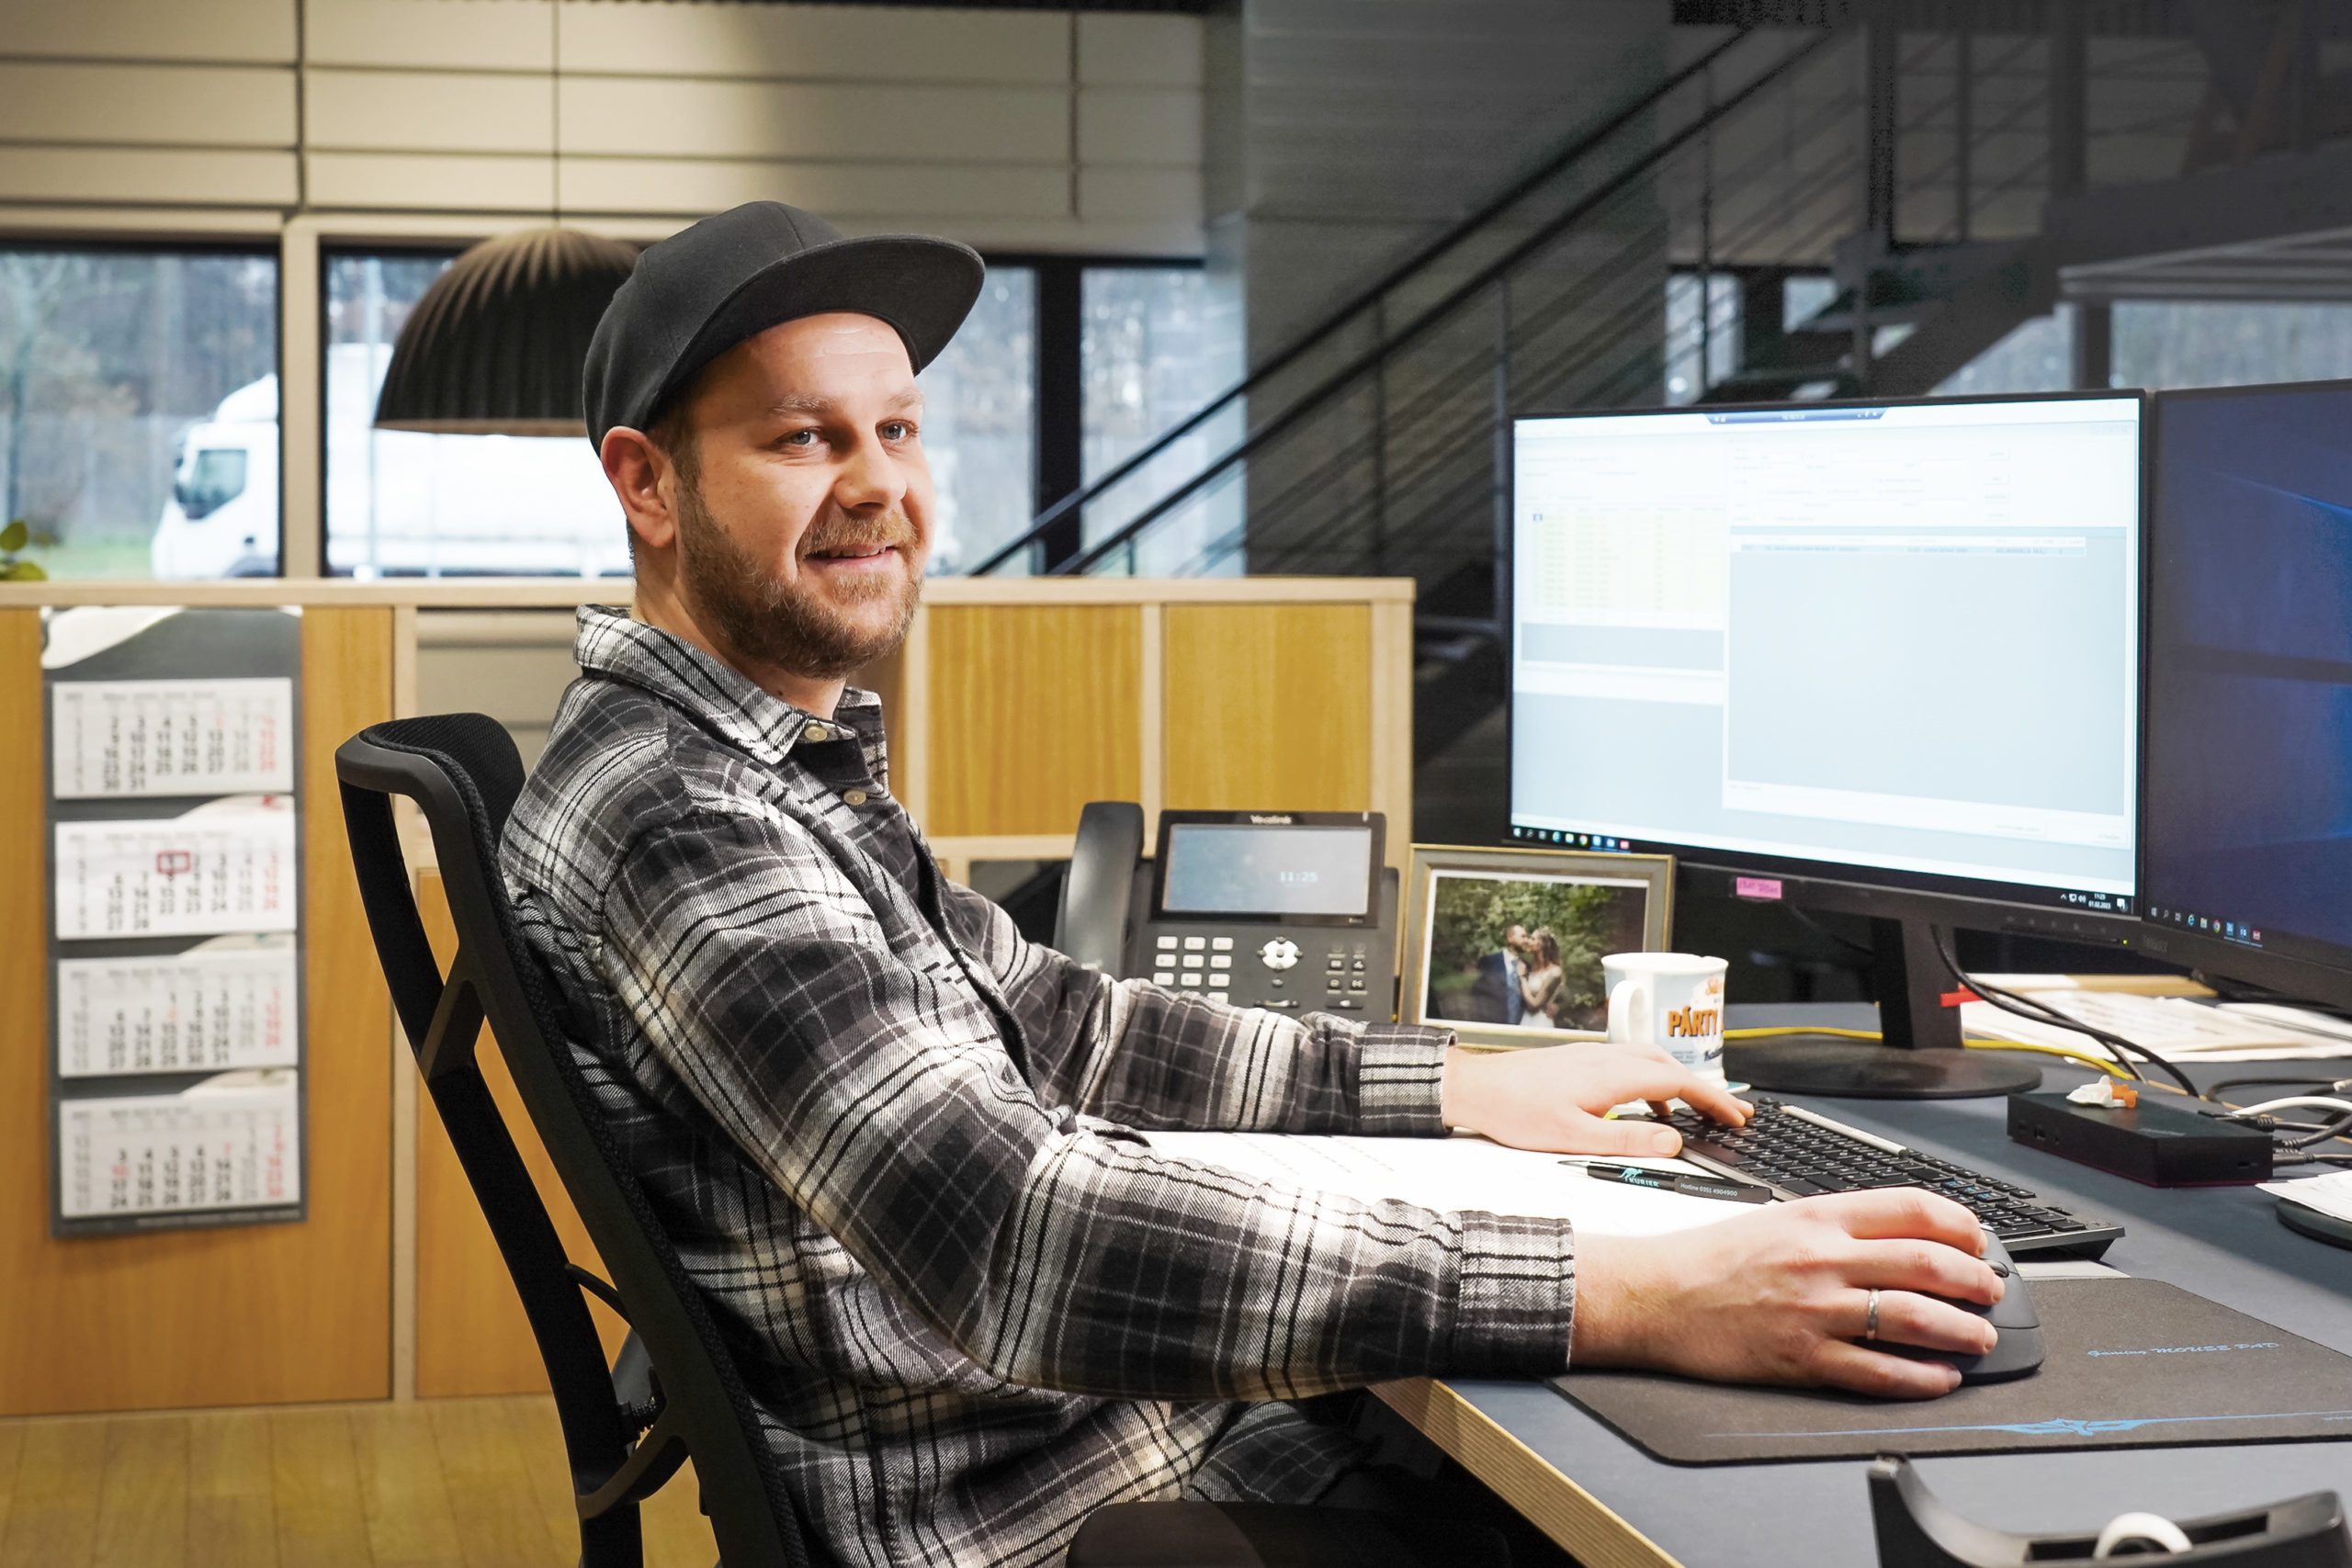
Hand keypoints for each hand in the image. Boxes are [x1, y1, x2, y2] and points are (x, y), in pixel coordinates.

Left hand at [1440, 1040, 1750, 1157]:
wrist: (1476, 1088)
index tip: (1737, 1116)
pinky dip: (1653, 1082)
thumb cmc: (1516, 1111)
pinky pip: (1631, 1065)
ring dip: (1680, 1084)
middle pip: (1672, 1067)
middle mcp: (1607, 1059)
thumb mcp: (1573, 1138)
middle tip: (1731, 1113)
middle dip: (1705, 1090)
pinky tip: (1647, 1108)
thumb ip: (1626, 1141)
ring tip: (1698, 1112)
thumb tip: (1672, 1142)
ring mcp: (1594, 1057)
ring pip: (1652, 1062)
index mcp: (1612, 1076)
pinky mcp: (1581, 1061)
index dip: (1713, 1100)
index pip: (1678, 1084)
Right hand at [1571, 1190, 2002, 1398]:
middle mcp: (1822, 1258)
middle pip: (1927, 1263)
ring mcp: (1814, 1309)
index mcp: (1817, 1216)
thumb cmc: (1706, 1258)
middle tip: (1990, 1292)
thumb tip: (1897, 1240)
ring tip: (1978, 1338)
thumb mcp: (1775, 1218)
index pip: (1913, 1209)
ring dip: (1961, 1331)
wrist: (1652, 1295)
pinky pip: (1879, 1371)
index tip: (1978, 1242)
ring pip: (1914, 1319)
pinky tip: (1939, 1378)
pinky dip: (1921, 1379)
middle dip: (1975, 1281)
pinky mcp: (1802, 1357)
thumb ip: (1833, 1226)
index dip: (1962, 1226)